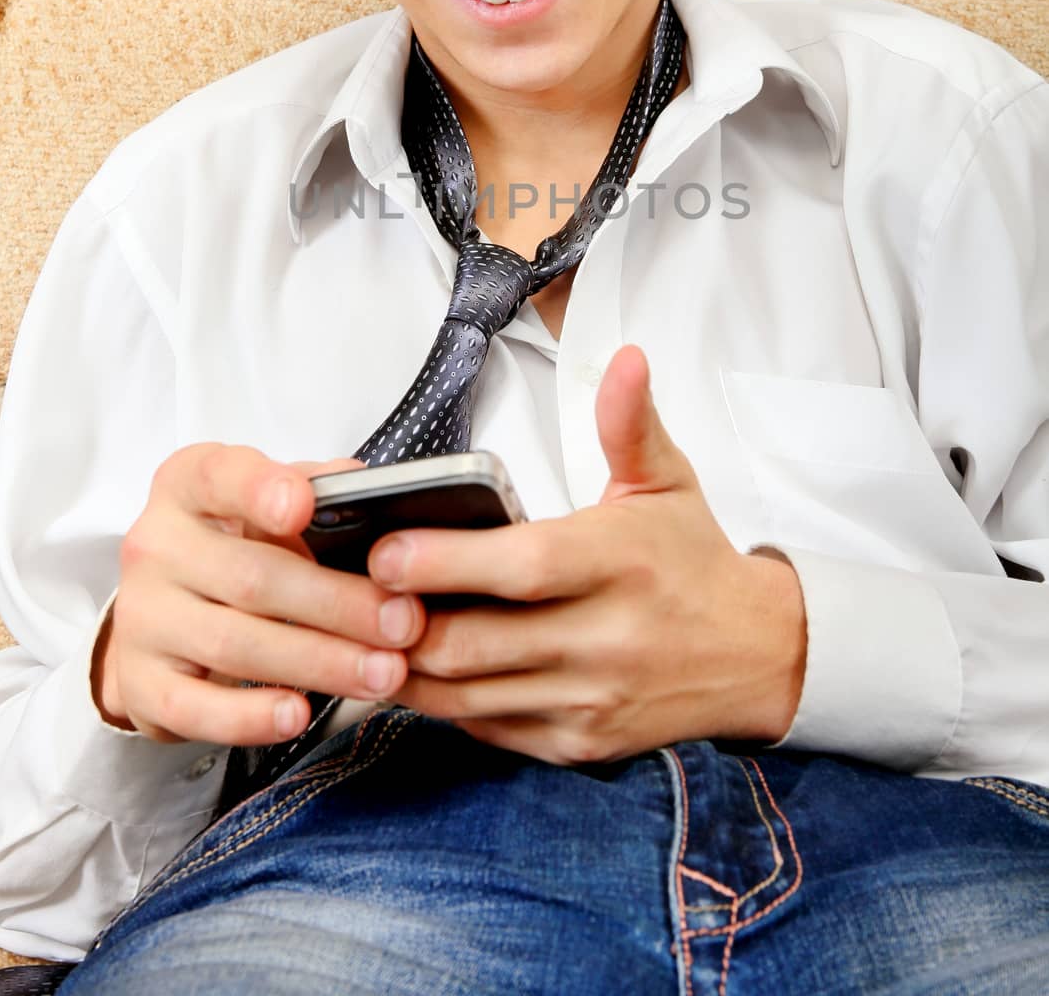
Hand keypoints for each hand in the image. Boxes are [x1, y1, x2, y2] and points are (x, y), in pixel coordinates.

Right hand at [96, 443, 427, 745]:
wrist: (164, 610)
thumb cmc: (237, 544)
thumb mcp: (268, 499)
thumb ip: (316, 487)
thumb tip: (365, 486)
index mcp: (187, 486)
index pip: (218, 476)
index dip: (260, 490)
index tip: (304, 507)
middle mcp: (156, 547)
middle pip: (251, 576)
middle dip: (337, 603)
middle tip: (402, 623)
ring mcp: (142, 618)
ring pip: (234, 644)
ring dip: (319, 663)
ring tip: (382, 673)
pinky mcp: (141, 684)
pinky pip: (194, 708)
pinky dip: (249, 717)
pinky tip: (299, 713)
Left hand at [366, 345, 806, 764]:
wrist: (751, 654)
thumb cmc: (690, 558)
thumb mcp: (666, 479)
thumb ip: (629, 421)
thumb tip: (623, 358)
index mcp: (620, 563)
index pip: (523, 569)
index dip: (447, 564)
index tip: (386, 549)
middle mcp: (605, 640)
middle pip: (477, 644)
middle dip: (401, 623)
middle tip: (351, 591)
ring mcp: (589, 701)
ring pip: (468, 697)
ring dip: (407, 667)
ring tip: (366, 629)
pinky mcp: (576, 744)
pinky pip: (486, 729)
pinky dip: (443, 701)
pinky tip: (417, 665)